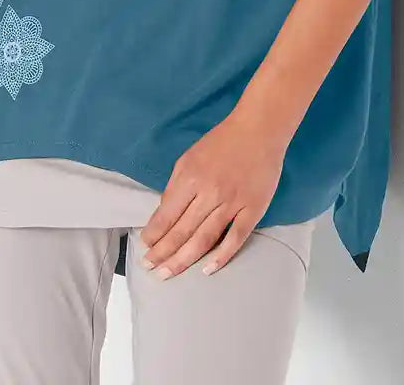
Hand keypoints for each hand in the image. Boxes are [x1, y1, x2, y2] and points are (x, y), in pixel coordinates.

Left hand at [137, 111, 288, 277]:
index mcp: (190, 177)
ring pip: (204, 238)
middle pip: (182, 231)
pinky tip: (207, 269)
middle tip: (150, 269)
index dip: (154, 235)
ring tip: (167, 274)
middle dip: (162, 253)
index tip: (145, 248)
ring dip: (183, 260)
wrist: (258, 130)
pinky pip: (235, 237)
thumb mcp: (189, 158)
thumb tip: (164, 214)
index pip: (166, 215)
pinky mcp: (253, 209)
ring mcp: (232, 202)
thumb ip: (176, 186)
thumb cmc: (221, 142)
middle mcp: (209, 192)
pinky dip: (221, 256)